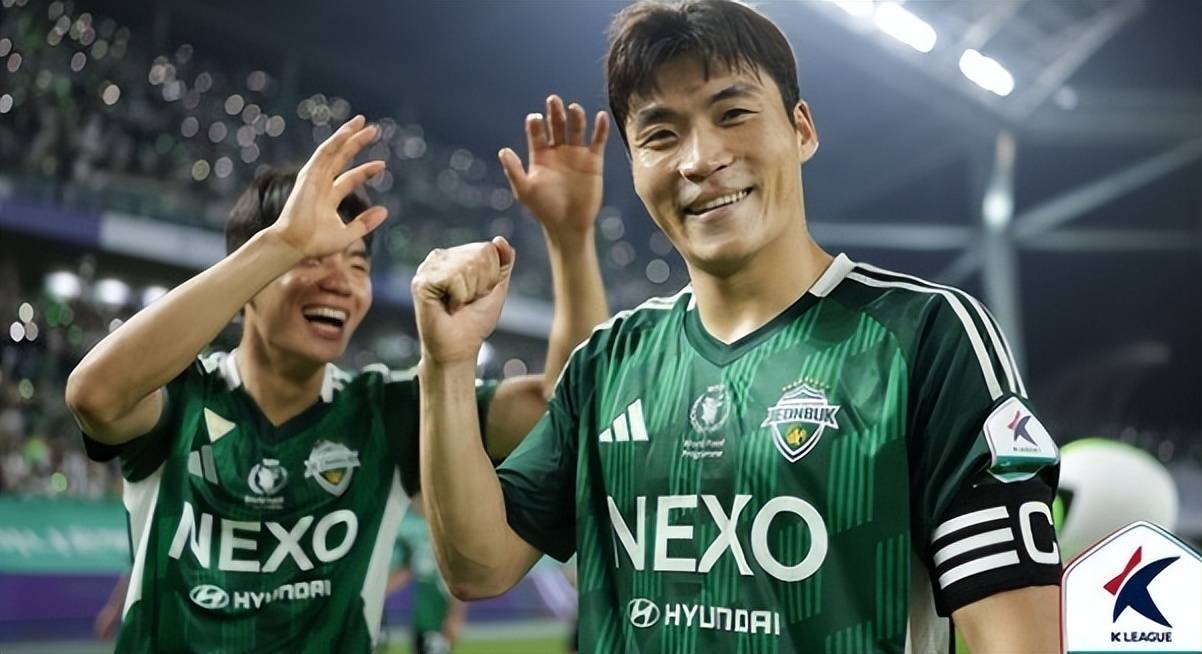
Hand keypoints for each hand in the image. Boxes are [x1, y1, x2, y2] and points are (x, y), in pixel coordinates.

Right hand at [268, 115, 389, 258]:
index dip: (366, 170)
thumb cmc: (316, 243)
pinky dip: (336, 141)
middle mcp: (321, 184)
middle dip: (356, 143)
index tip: (382, 165)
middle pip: (342, 158)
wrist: (295, 245)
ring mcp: (314, 178)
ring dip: (346, 135)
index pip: (350, 178)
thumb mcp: (348, 233)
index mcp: (329, 197)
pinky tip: (347, 131)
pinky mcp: (308, 175)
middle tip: (373, 130)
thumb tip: (385, 210)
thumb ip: (366, 223)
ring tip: (362, 122)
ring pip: (332, 150)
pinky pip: (324, 153)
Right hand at [412, 237, 515, 364]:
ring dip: (469, 292)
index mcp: (457, 255)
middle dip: (481, 284)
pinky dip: (458, 297)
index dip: (491, 277)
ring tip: (456, 304)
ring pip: (467, 266)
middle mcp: (440, 257)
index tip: (478, 294)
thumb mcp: (497, 288)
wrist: (459, 348)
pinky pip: (454, 278)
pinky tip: (447, 306)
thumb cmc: (475, 320)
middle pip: (479, 255)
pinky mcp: (421, 281)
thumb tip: (500, 239)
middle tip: (467, 301)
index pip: (488, 249)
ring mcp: (428, 267)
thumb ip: (503, 262)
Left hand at [499, 95, 608, 237]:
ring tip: (573, 108)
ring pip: (576, 129)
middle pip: (556, 125)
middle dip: (554, 112)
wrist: (568, 225)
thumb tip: (503, 151)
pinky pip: (598, 141)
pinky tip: (601, 116)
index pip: (537, 133)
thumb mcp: (525, 191)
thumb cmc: (544, 209)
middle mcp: (558, 151)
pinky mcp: (593, 161)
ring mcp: (576, 154)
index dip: (535, 124)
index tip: (535, 119)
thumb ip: (514, 171)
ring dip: (575, 117)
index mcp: (540, 155)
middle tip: (552, 100)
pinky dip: (600, 129)